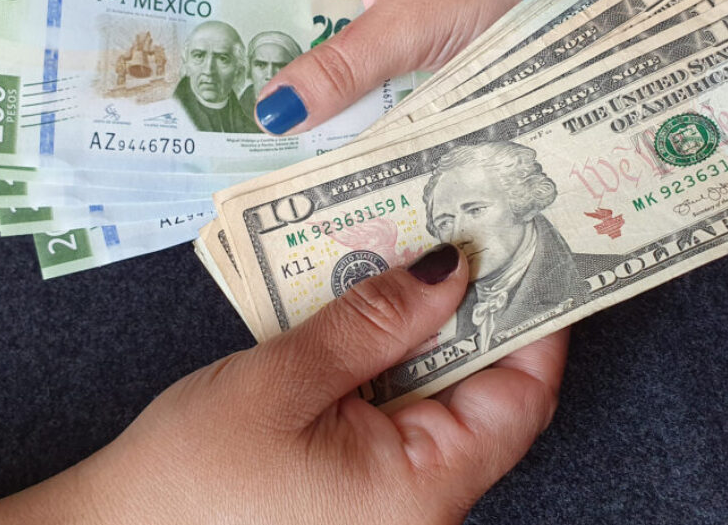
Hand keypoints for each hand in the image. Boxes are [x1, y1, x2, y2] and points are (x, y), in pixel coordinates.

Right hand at [0, 244, 569, 524]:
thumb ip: (376, 321)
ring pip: (444, 400)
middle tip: (466, 230)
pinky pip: (403, 417)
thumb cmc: (190, 476)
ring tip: (418, 256)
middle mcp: (426, 504)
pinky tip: (376, 313)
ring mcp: (395, 501)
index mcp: (424, 488)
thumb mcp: (284, 380)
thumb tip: (452, 267)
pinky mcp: (363, 490)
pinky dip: (398, 362)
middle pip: (490, 396)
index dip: (537, 317)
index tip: (529, 245)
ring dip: (434, 331)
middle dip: (481, 311)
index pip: (524, 396)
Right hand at [248, 0, 584, 133]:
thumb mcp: (413, 22)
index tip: (208, 99)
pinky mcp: (410, 49)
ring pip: (331, 68)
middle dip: (278, 89)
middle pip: (292, 38)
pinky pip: (368, 85)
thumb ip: (342, 68)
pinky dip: (359, 116)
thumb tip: (273, 110)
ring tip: (282, 161)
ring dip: (321, 109)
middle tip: (242, 149)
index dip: (236, 45)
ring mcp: (382, 14)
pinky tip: (339, 152)